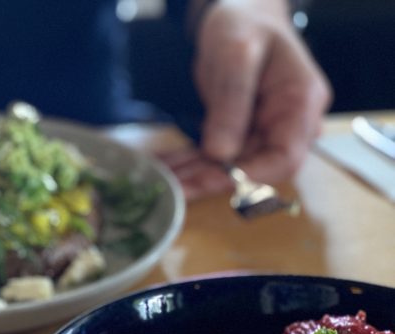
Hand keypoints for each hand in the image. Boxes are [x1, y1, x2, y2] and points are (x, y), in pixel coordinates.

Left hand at [167, 0, 331, 199]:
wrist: (239, 13)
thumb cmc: (245, 24)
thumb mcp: (237, 56)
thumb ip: (232, 104)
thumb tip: (220, 154)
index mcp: (301, 104)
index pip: (285, 158)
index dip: (249, 178)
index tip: (211, 182)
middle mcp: (288, 123)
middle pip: (254, 167)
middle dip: (211, 180)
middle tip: (173, 187)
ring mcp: (264, 129)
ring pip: (231, 165)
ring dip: (195, 175)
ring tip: (161, 180)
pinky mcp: (242, 131)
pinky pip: (217, 154)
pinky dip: (191, 162)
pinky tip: (166, 167)